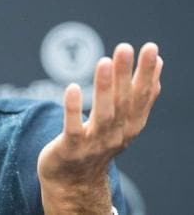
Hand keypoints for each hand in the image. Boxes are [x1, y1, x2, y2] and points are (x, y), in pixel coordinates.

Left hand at [37, 42, 162, 213]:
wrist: (74, 181)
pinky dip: (73, 108)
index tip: (151, 49)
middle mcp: (116, 134)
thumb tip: (157, 63)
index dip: (147, 74)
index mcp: (131, 125)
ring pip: (102, 114)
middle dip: (125, 74)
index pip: (142, 97)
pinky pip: (73, 127)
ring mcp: (94, 143)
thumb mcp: (123, 121)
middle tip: (126, 47)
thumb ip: (139, 96)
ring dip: (104, 87)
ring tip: (103, 61)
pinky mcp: (70, 148)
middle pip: (123, 102)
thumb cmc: (97, 143)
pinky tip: (71, 87)